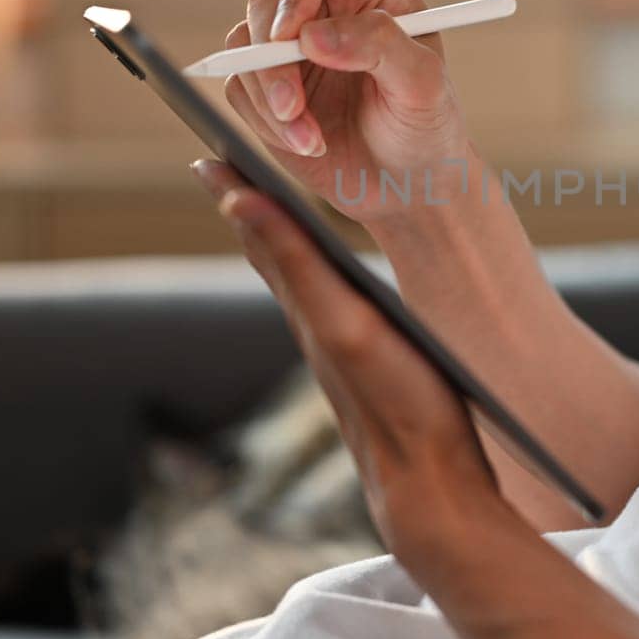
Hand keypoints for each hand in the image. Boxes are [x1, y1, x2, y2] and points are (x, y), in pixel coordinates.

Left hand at [191, 157, 504, 563]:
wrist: (431, 489)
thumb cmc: (398, 405)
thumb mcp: (345, 324)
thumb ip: (297, 262)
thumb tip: (239, 200)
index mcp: (307, 307)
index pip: (260, 234)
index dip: (235, 190)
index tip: (208, 149)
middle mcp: (315, 326)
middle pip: (273, 255)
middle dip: (252, 208)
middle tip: (229, 167)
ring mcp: (340, 350)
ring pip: (299, 281)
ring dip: (281, 239)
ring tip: (271, 210)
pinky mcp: (367, 367)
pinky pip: (329, 305)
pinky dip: (316, 274)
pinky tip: (333, 283)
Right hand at [225, 0, 472, 223]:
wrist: (409, 184)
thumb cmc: (427, 125)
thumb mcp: (423, 84)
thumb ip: (380, 45)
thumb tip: (313, 35)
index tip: (294, 36)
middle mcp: (321, 2)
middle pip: (264, 0)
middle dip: (273, 60)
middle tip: (294, 106)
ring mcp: (289, 43)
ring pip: (243, 46)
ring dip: (271, 99)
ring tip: (313, 137)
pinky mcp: (266, 84)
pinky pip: (239, 90)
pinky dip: (266, 122)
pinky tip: (308, 142)